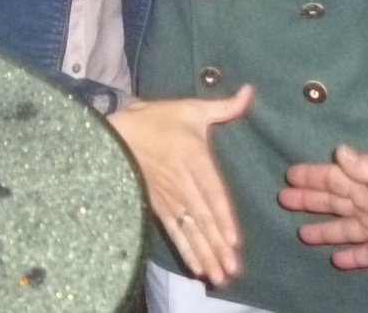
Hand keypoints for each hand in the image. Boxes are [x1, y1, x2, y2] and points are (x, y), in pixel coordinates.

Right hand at [110, 84, 252, 285]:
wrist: (118, 133)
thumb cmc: (158, 119)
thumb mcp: (191, 108)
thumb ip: (224, 106)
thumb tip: (249, 92)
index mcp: (194, 157)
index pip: (212, 192)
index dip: (222, 217)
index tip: (233, 240)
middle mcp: (183, 181)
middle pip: (203, 218)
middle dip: (217, 245)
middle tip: (231, 269)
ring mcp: (169, 196)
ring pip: (190, 229)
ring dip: (204, 253)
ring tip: (219, 275)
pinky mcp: (157, 205)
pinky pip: (173, 231)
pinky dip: (185, 250)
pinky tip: (196, 266)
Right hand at [278, 145, 367, 278]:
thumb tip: (339, 151)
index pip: (335, 177)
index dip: (312, 176)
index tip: (289, 175)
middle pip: (334, 201)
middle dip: (309, 199)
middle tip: (284, 199)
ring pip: (344, 228)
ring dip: (323, 229)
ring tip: (301, 233)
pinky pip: (365, 254)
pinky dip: (351, 257)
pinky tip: (336, 261)